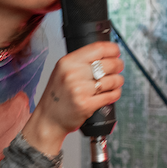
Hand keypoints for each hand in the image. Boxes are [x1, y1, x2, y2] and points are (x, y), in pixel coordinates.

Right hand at [23, 41, 124, 155]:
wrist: (48, 119)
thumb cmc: (57, 96)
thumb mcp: (62, 72)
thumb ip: (80, 62)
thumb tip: (107, 54)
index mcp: (66, 62)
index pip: (98, 48)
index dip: (113, 50)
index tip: (116, 53)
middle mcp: (72, 74)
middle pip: (110, 63)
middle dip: (118, 66)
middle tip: (117, 69)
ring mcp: (79, 90)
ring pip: (114, 80)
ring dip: (117, 82)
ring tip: (111, 84)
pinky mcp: (86, 104)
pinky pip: (112, 95)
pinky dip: (115, 94)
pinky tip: (109, 94)